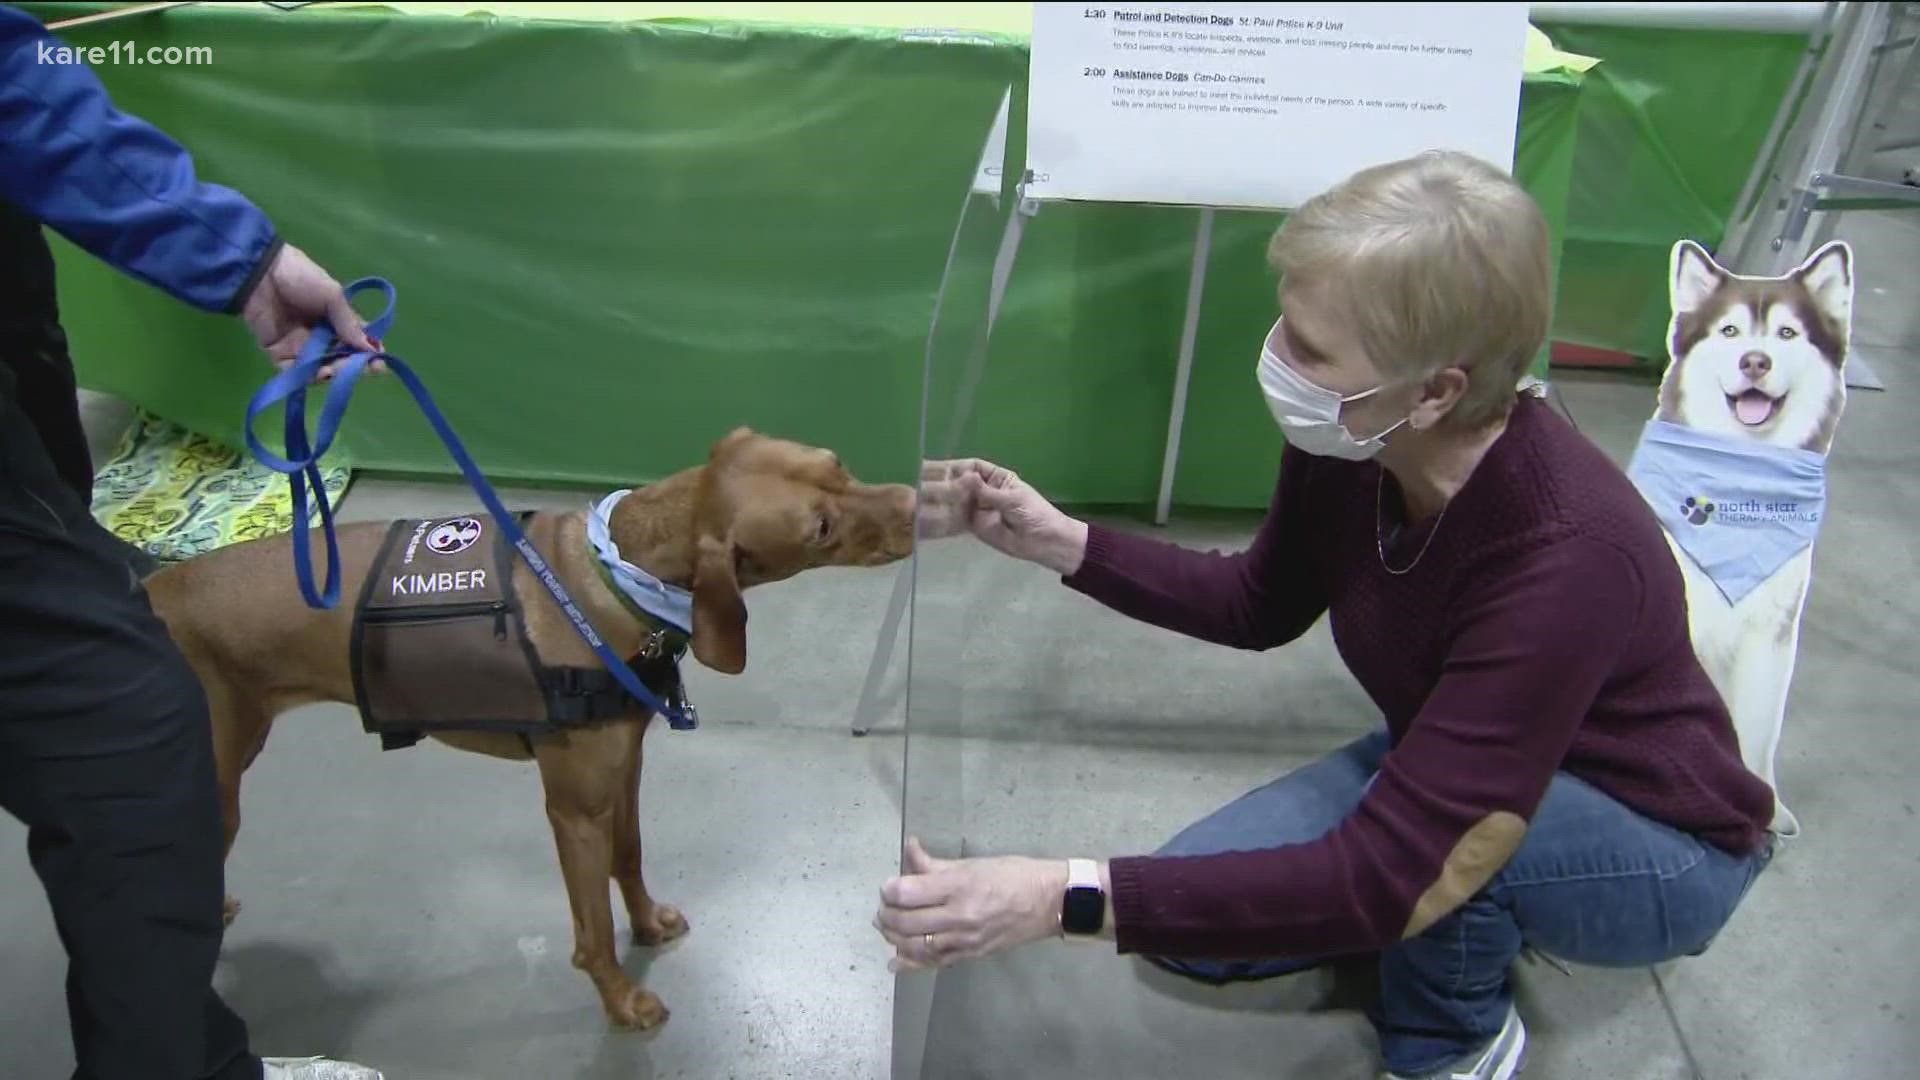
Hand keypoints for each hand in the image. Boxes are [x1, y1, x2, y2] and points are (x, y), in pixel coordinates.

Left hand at [239, 243, 380, 380]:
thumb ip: (349, 323)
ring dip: (331, 373)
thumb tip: (370, 349)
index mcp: (336, 320)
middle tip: (357, 367)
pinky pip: (295, 372)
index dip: (369, 354)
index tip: (378, 364)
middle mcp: (321, 336)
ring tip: (334, 369)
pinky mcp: (279, 354)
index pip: (357, 342)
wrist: (261, 273)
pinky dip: (307, 378)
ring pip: (321, 369)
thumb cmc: (301, 277)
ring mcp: (300, 347)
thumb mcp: (333, 296)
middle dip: (351, 366)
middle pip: (341, 359)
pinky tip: (317, 374)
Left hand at [874, 836, 1068, 972]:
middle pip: (907, 921)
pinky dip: (911, 964)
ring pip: (916, 945)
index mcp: (961, 886)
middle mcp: (960, 916)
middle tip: (883, 906)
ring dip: (894, 937)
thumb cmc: (1014, 874)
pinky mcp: (971, 955)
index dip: (890, 889)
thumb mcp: (973, 862)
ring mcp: (965, 940)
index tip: (887, 885)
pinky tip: (895, 962)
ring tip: (886, 926)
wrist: (1050, 902)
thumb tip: (909, 849)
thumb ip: (936, 863)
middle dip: (887, 914)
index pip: (910, 892)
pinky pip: (935, 962)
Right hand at [925, 458, 1087, 574]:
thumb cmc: (1034, 513)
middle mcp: (984, 490)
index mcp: (996, 478)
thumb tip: (965, 478)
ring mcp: (978, 508)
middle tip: (919, 480)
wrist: (1044, 542)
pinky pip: (957, 520)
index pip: (971, 467)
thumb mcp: (1012, 499)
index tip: (934, 467)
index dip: (954, 466)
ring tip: (918, 497)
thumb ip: (987, 491)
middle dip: (942, 481)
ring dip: (939, 499)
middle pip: (960, 483)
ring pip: (955, 501)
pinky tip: (928, 516)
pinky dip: (944, 518)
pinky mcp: (975, 527)